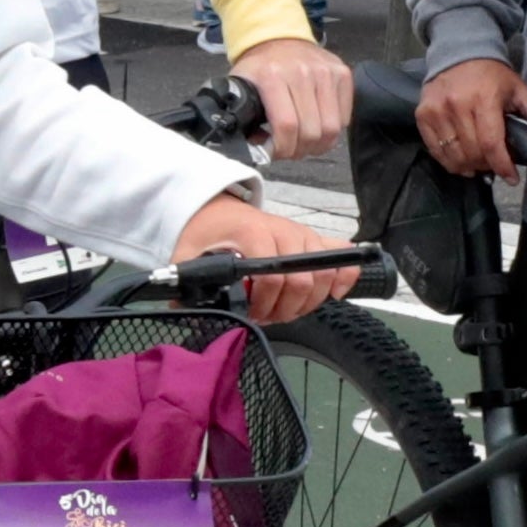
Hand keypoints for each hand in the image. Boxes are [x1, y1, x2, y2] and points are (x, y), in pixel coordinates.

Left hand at [174, 191, 346, 322]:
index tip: (251, 314)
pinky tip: (331, 295)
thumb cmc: (207, 233)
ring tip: (284, 310)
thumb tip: (183, 305)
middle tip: (266, 317)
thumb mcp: (188, 253)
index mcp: (253, 233)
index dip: (263, 303)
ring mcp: (303, 234)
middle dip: (285, 309)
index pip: (272, 276)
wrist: (219, 210)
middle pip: (302, 281)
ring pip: (323, 275)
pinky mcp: (314, 240)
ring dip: (307, 303)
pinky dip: (343, 278)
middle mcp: (284, 230)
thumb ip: (189, 278)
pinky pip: (342, 257)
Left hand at [236, 36, 354, 162]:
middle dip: (300, 150)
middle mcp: (302, 72)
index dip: (284, 148)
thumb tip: (257, 150)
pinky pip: (344, 117)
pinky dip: (332, 129)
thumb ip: (243, 117)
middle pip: (312, 131)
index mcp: (272, 76)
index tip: (277, 153)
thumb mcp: (239, 87)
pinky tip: (318, 126)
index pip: (287, 125)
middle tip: (291, 150)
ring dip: (319, 145)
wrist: (278, 36)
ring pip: (332, 128)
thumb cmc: (259, 67)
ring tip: (306, 143)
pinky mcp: (343, 74)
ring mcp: (326, 72)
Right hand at [414, 57, 526, 180]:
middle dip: (487, 166)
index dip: (502, 165)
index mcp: (484, 99)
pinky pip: (434, 149)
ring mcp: (436, 110)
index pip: (490, 143)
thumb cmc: (491, 74)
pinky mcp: (422, 114)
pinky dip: (448, 161)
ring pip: (453, 155)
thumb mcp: (517, 89)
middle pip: (472, 152)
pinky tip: (461, 162)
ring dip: (468, 167)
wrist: (459, 53)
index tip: (512, 178)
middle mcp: (456, 105)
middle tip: (496, 166)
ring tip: (479, 166)